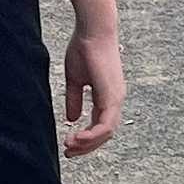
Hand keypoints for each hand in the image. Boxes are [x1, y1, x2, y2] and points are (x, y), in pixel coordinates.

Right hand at [60, 19, 121, 155]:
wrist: (92, 30)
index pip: (100, 126)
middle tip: (68, 152)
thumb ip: (74, 100)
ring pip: (106, 132)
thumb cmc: (83, 49)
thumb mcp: (75, 79)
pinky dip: (92, 135)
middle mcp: (115, 100)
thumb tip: (72, 119)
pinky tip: (77, 138)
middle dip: (86, 146)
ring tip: (69, 145)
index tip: (68, 144)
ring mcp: (116, 98)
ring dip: (88, 143)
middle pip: (105, 134)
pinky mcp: (112, 96)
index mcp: (107, 96)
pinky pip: (106, 124)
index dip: (85, 138)